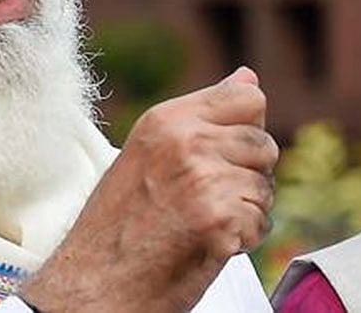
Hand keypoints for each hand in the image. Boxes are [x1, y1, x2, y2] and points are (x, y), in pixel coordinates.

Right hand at [20, 67, 277, 312]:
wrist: (95, 282)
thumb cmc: (118, 223)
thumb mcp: (148, 152)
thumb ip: (201, 116)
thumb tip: (248, 78)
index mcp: (165, 119)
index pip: (247, 98)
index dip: (245, 130)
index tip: (220, 156)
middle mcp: (186, 141)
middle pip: (263, 143)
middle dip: (247, 175)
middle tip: (204, 200)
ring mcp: (204, 179)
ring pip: (265, 186)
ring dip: (245, 210)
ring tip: (200, 222)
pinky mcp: (219, 220)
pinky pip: (261, 222)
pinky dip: (242, 240)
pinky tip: (206, 243)